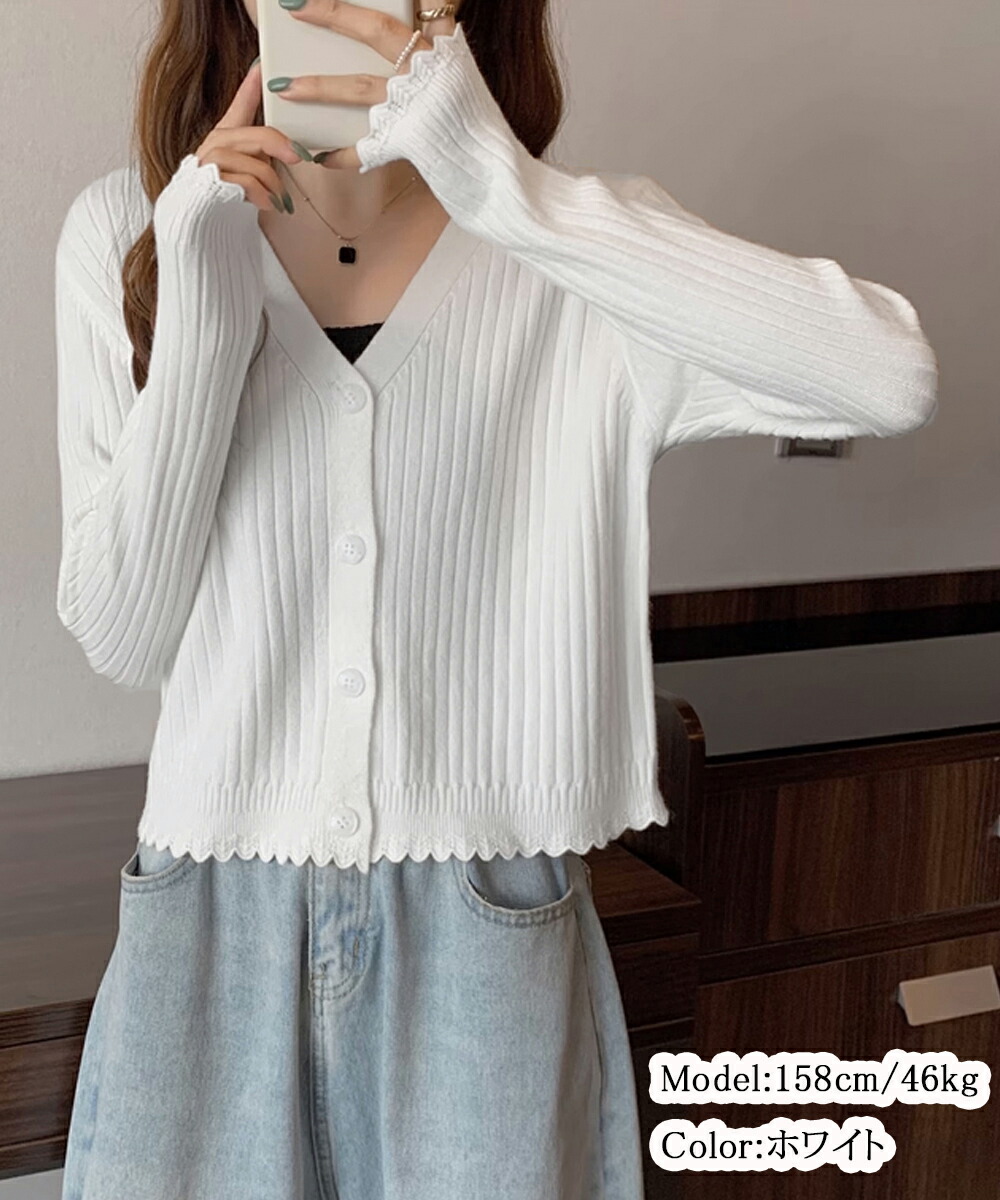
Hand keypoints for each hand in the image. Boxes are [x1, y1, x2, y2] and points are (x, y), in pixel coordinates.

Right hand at [193, 60, 308, 211]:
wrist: (199, 221)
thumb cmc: (228, 195)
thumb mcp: (250, 170)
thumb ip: (263, 155)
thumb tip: (294, 152)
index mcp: (227, 136)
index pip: (240, 105)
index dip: (251, 86)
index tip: (262, 66)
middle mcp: (216, 144)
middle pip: (258, 135)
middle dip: (281, 146)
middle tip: (299, 157)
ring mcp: (210, 162)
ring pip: (255, 163)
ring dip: (272, 183)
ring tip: (278, 199)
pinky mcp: (209, 182)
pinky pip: (246, 183)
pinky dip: (263, 195)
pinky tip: (268, 205)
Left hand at [266, 0, 457, 169]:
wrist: (492, 169)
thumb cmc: (473, 124)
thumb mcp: (460, 75)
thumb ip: (436, 47)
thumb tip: (416, 29)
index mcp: (442, 49)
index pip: (418, 6)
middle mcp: (427, 69)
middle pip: (375, 30)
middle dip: (333, 14)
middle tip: (294, 6)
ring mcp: (415, 104)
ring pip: (359, 86)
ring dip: (319, 86)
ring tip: (286, 87)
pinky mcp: (407, 140)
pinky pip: (365, 147)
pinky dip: (341, 154)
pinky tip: (321, 156)